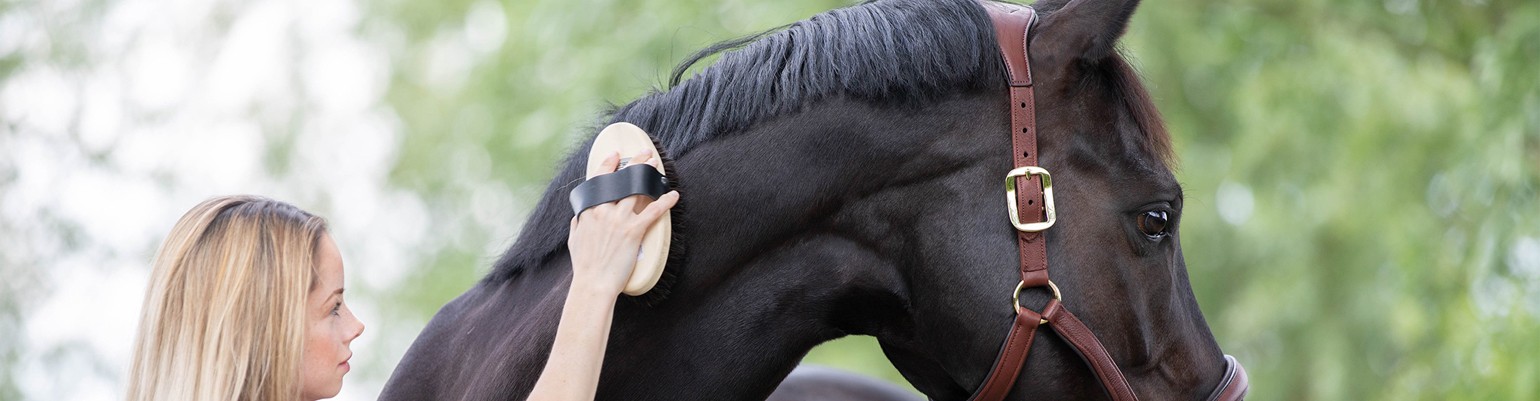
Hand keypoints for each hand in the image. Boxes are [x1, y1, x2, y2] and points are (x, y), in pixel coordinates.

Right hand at [566, 150, 679, 296]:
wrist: (593, 283)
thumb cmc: (585, 265)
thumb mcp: (574, 239)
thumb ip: (579, 223)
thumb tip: (579, 215)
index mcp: (589, 210)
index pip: (598, 180)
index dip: (608, 164)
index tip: (616, 155)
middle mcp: (603, 210)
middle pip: (621, 179)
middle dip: (635, 163)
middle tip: (645, 153)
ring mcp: (619, 220)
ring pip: (637, 189)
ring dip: (649, 175)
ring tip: (657, 166)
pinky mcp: (634, 232)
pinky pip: (653, 211)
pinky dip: (665, 201)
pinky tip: (673, 195)